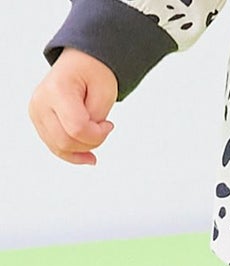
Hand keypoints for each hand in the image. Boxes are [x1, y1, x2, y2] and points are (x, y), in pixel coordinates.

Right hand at [28, 47, 117, 165]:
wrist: (80, 63)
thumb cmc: (93, 73)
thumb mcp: (105, 93)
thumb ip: (96, 120)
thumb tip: (86, 141)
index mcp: (56, 89)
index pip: (77, 129)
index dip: (98, 134)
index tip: (109, 124)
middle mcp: (40, 101)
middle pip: (66, 142)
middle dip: (91, 142)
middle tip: (102, 128)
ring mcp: (36, 112)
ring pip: (59, 148)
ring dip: (82, 148)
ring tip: (95, 134)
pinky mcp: (38, 121)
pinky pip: (55, 147)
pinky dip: (73, 153)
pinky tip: (87, 154)